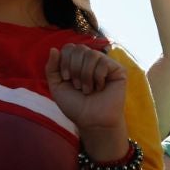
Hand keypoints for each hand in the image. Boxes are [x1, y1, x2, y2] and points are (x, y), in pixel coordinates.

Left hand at [45, 43, 128, 157]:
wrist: (91, 122)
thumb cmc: (75, 106)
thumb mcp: (57, 87)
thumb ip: (51, 68)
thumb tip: (53, 49)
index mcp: (77, 62)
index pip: (69, 48)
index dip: (64, 61)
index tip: (66, 79)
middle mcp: (91, 61)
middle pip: (79, 48)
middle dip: (74, 68)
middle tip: (77, 86)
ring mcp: (105, 64)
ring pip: (91, 54)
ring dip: (85, 75)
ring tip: (87, 89)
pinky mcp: (118, 70)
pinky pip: (104, 62)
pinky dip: (98, 77)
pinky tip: (100, 88)